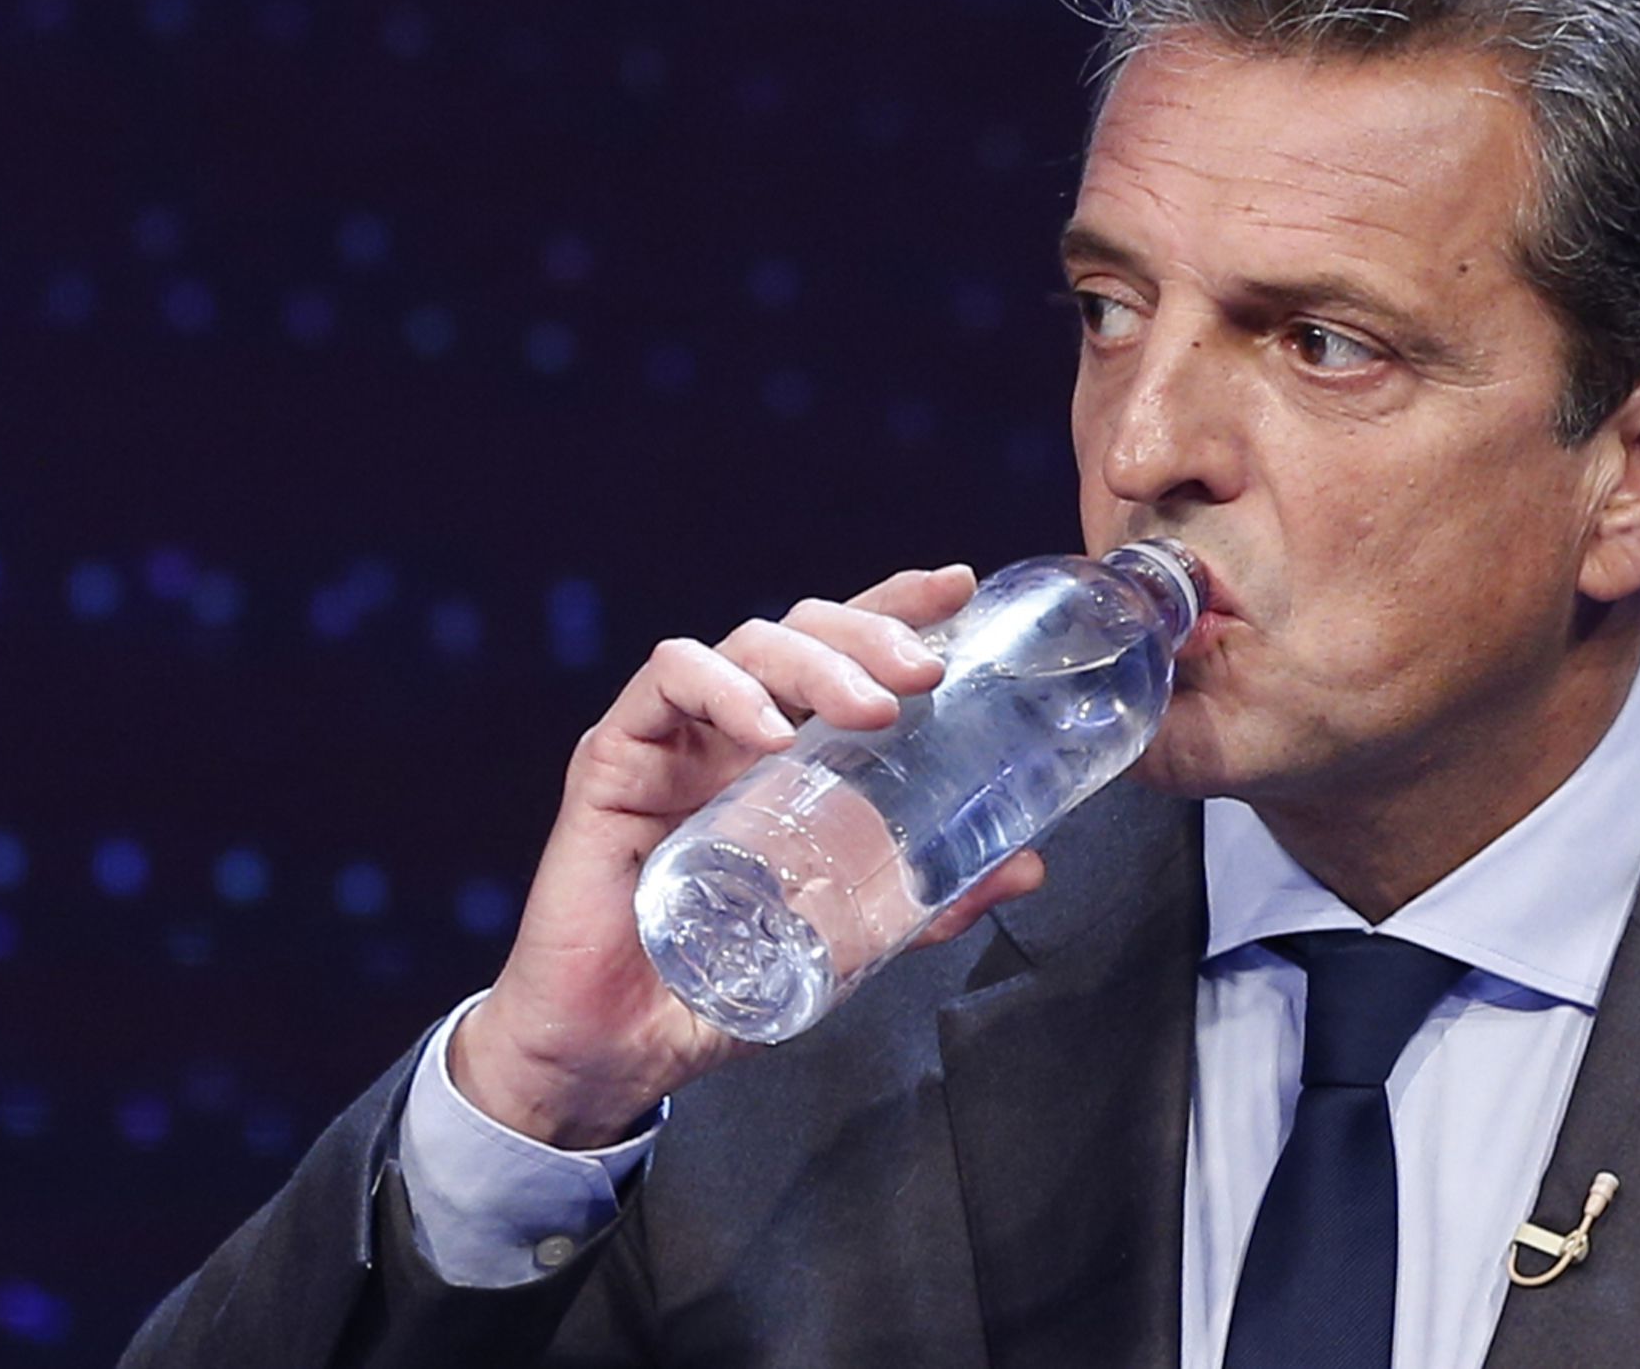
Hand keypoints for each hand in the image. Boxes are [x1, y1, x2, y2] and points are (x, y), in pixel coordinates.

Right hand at [450, 564, 1047, 1147]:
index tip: (960, 587)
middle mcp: (730, 731)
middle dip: (870, 632)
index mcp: (785, 752)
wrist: (617, 1052)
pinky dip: (723, 692)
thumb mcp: (846, 937)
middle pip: (801, 632)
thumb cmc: (718, 981)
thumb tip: (1025, 866)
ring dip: (814, 663)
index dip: (897, 604)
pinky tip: (769, 733)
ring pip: (742, 643)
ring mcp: (672, 739)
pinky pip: (663, 686)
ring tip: (871, 710)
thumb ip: (928, 898)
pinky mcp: (614, 760)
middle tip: (926, 675)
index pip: (842, 650)